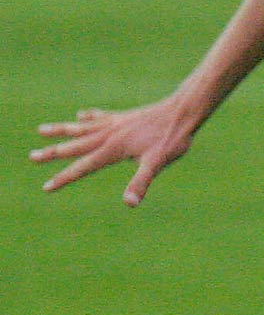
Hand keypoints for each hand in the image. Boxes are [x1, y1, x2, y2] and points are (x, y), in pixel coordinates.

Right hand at [30, 100, 193, 205]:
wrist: (182, 112)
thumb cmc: (171, 139)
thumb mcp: (157, 163)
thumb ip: (141, 182)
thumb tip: (129, 203)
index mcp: (112, 149)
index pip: (83, 167)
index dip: (64, 178)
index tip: (46, 187)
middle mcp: (108, 135)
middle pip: (74, 146)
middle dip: (52, 153)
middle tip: (31, 156)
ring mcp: (115, 124)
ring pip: (81, 128)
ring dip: (62, 131)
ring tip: (41, 130)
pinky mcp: (124, 117)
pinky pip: (100, 117)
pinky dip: (88, 117)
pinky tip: (81, 115)